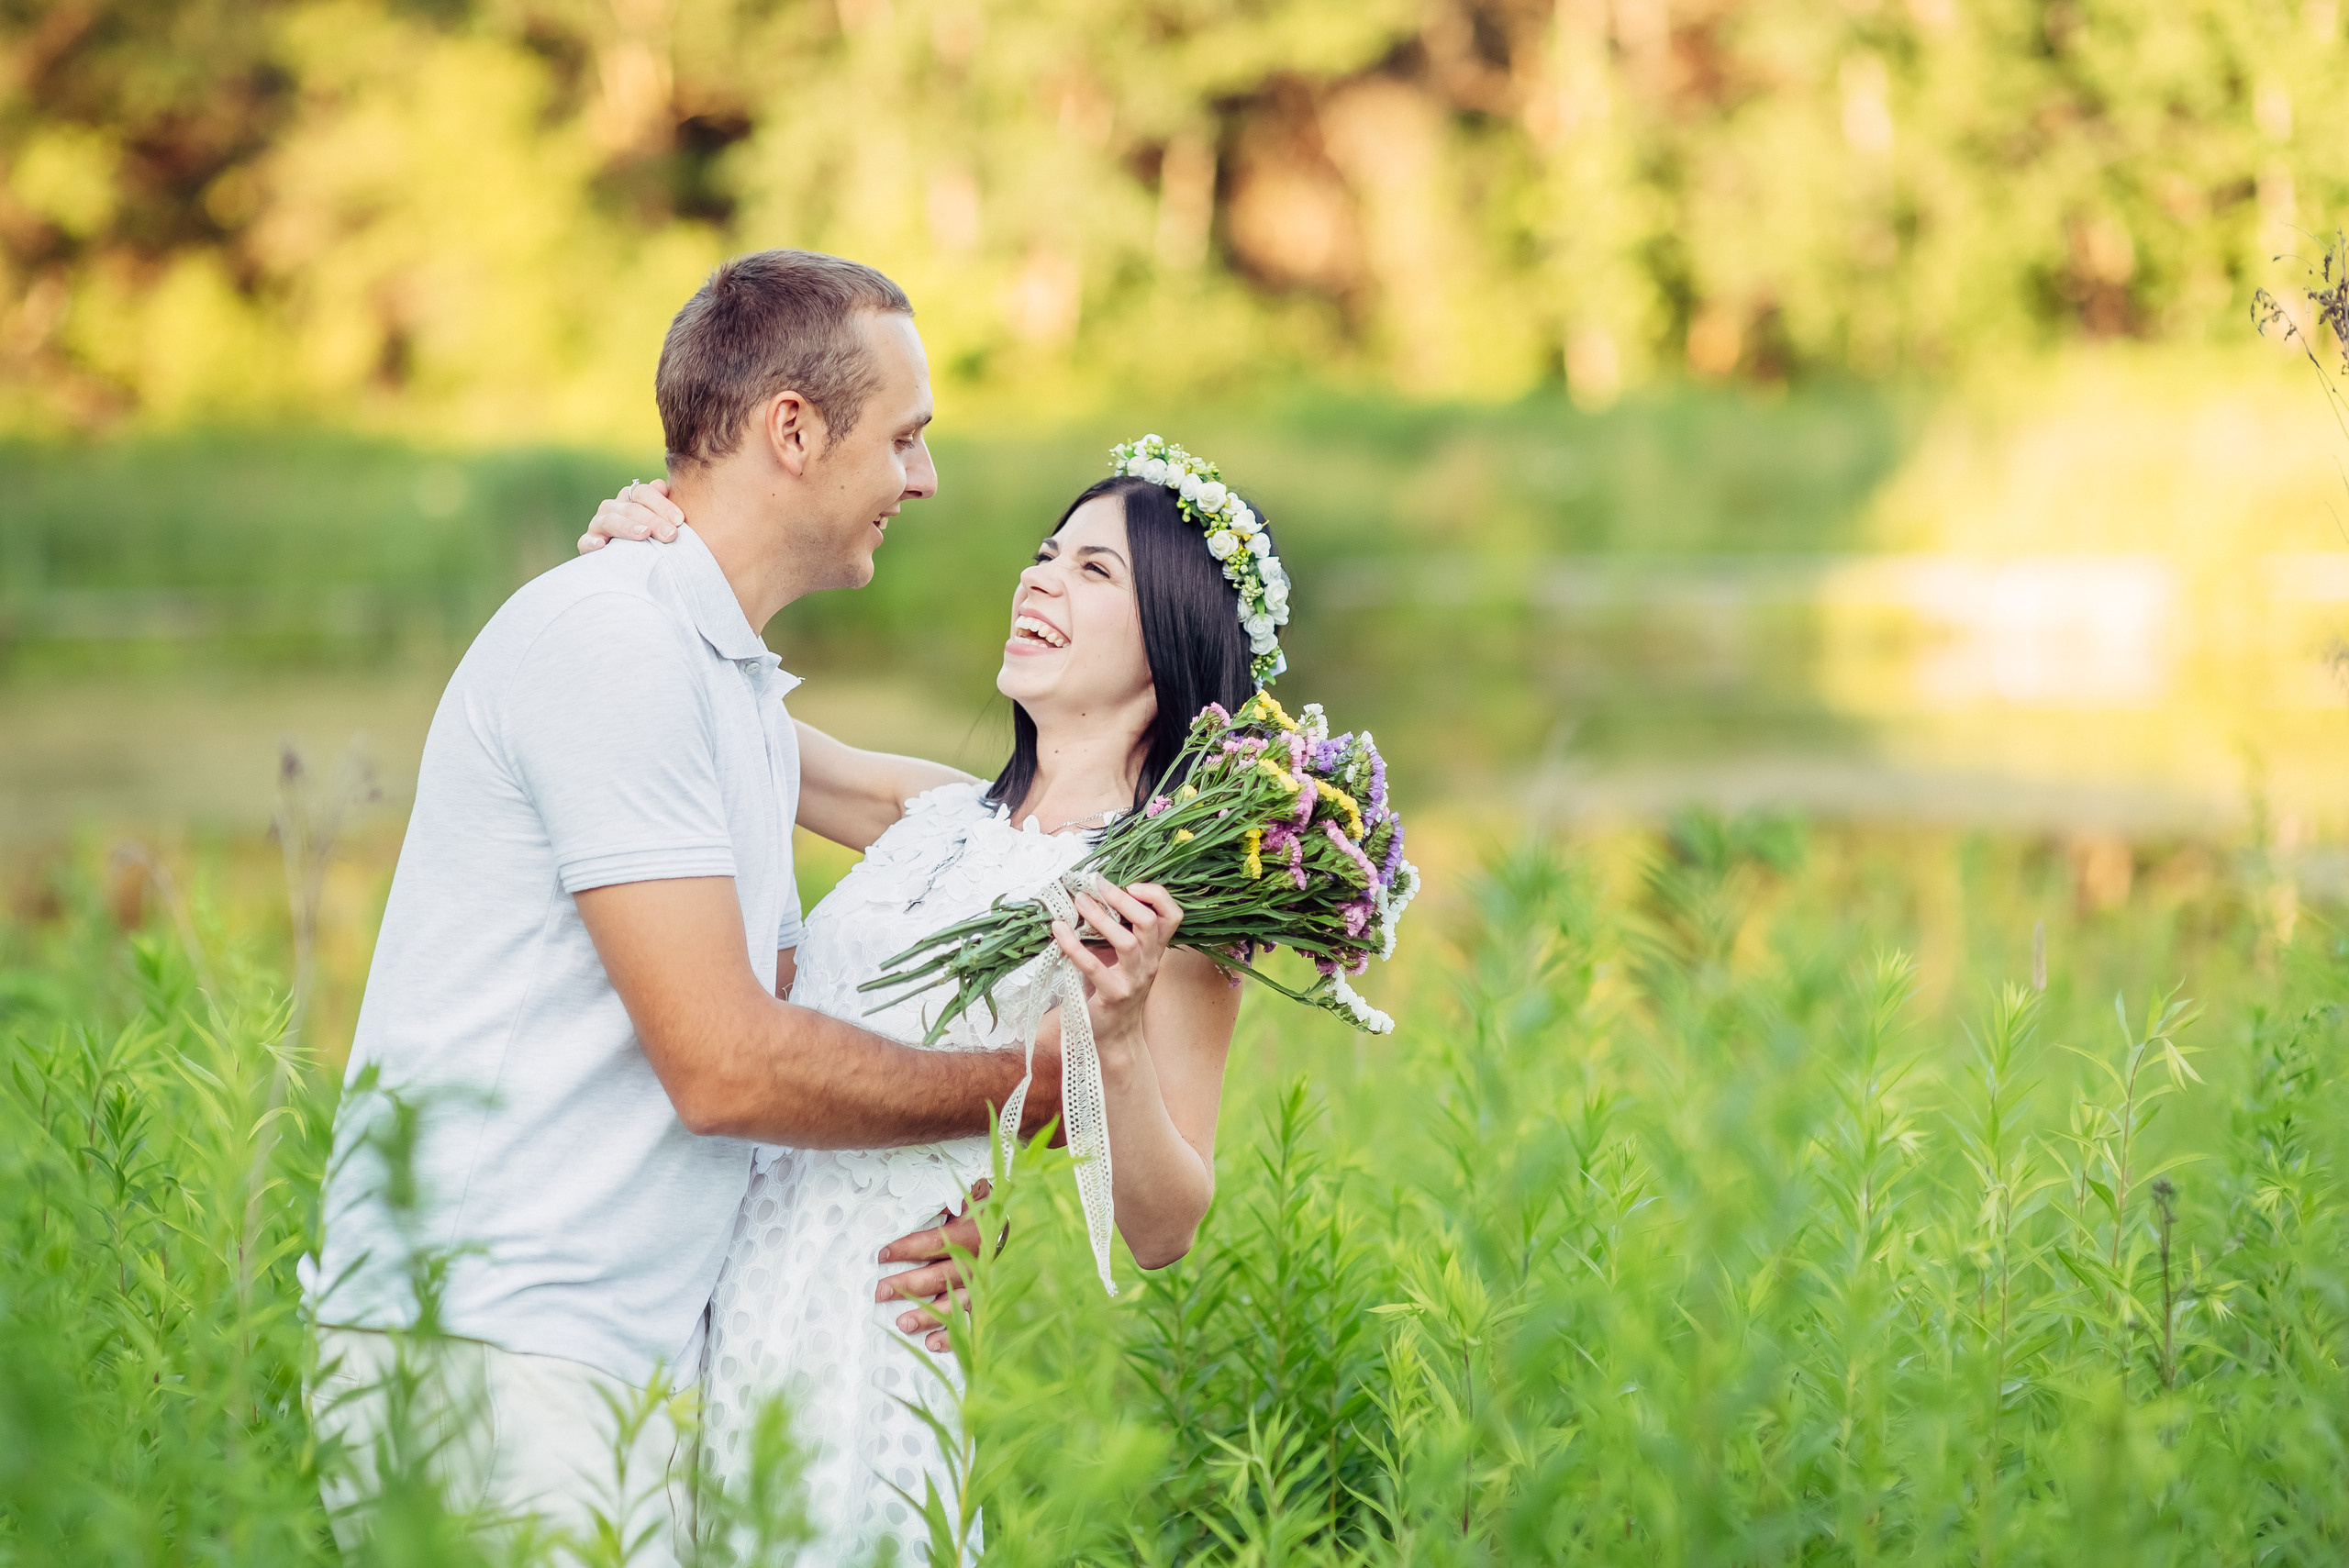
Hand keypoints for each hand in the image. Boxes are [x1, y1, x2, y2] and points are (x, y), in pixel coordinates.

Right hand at [577, 478, 684, 553]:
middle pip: (631, 508)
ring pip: (611, 521)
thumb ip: (662, 504)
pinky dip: (592, 542)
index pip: (643, 493)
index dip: (662, 504)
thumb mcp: (659, 522)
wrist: (627, 563)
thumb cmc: (650, 540)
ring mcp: (598, 525)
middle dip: (653, 521)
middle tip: (670, 534)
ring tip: (644, 534)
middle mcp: (612, 508)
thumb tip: (661, 485)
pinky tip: (602, 546)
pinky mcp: (587, 543)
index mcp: (630, 499)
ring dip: (628, 527)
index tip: (679, 520)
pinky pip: (586, 541)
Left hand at [875, 1180, 997, 1352]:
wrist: (1016, 1226)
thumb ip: (942, 1206)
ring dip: (928, 1315)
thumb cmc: (983, 1213)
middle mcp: (978, 1263)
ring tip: (903, 1323)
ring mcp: (983, 1286)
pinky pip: (970, 1322)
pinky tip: (931, 1343)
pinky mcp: (985, 1302)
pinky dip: (952, 1336)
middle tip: (881, 1291)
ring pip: (954, 1304)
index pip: (935, 1243)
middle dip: (909, 1285)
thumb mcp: (966, 1201)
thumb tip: (910, 1209)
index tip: (883, 1255)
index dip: (909, 1249)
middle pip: (940, 1277)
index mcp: (971, 1235)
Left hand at [1050, 881, 1183, 1050]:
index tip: (1131, 885)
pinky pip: (1094, 967)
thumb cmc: (1112, 985)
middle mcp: (1150, 962)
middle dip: (1121, 899)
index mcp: (1155, 948)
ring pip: (1127, 943)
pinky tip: (1059, 930)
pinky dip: (1074, 945)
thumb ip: (1114, 928)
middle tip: (1097, 885)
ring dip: (1101, 918)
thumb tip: (1086, 893)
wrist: (1114, 1032)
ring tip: (1079, 902)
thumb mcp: (1120, 954)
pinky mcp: (1113, 995)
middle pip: (1149, 923)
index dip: (1157, 895)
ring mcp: (1134, 980)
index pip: (1173, 915)